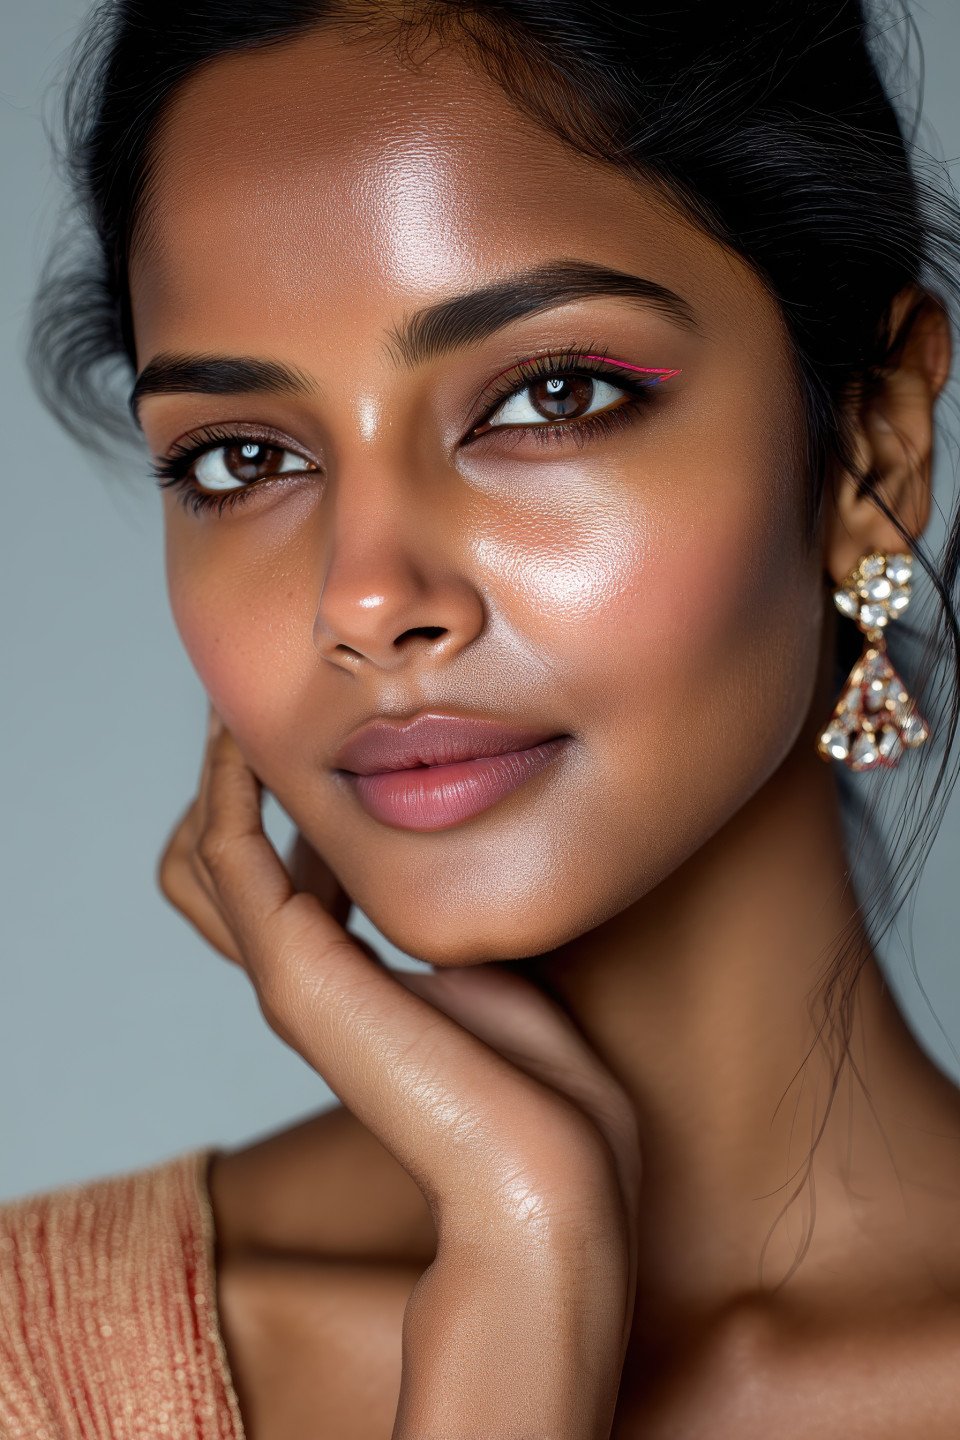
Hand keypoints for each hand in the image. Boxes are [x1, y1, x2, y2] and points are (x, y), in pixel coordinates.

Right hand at [158, 705, 640, 1439]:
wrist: (551, 1174)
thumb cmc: (545, 1085)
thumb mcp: (496, 970)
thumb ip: (457, 918)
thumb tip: (465, 854)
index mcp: (346, 981)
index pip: (274, 876)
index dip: (286, 801)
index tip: (323, 736)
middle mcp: (304, 977)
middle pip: (216, 866)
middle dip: (241, 781)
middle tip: (280, 712)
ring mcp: (290, 976)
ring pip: (204, 853)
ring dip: (229, 771)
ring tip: (260, 707)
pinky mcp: (293, 970)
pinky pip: (228, 851)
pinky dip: (232, 783)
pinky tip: (257, 737)